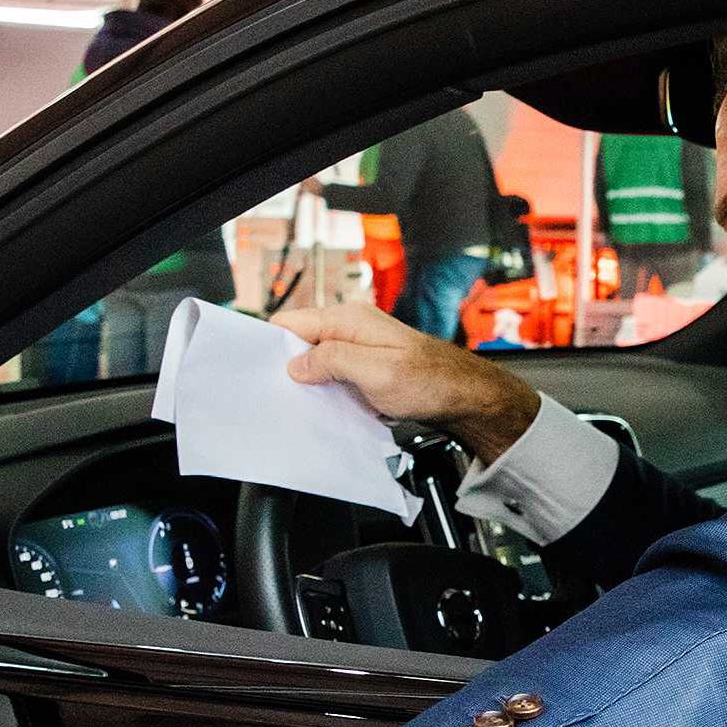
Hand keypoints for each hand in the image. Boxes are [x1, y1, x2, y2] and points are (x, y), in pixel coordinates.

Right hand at [274, 300, 539, 461]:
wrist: (466, 397)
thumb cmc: (430, 382)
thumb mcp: (375, 371)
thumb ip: (332, 361)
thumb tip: (296, 364)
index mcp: (348, 319)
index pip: (290, 322)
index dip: (271, 346)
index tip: (260, 371)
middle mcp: (351, 328)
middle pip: (300, 342)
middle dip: (288, 366)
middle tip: (280, 394)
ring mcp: (358, 347)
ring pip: (315, 361)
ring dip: (308, 381)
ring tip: (301, 404)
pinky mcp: (365, 366)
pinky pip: (333, 375)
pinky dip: (326, 389)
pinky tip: (326, 406)